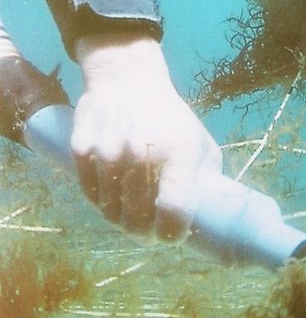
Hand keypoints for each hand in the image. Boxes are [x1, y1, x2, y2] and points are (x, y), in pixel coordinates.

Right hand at [72, 34, 221, 240]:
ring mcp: (109, 153)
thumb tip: (210, 216)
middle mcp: (142, 154)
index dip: (171, 234)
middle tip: (147, 233)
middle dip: (143, 234)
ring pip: (110, 211)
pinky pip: (89, 194)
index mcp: (178, 154)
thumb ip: (204, 178)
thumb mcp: (199, 142)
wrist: (129, 80)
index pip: (173, 212)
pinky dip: (99, 200)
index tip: (170, 237)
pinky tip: (110, 193)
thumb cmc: (170, 118)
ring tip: (129, 212)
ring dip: (119, 218)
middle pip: (137, 220)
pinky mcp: (82, 150)